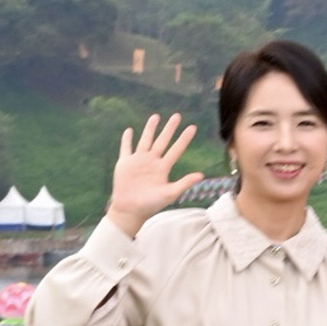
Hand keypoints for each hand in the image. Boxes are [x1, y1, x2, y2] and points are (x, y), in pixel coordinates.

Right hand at [105, 114, 203, 234]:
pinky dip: (127, 139)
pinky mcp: (125, 163)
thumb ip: (184, 183)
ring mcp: (138, 161)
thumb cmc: (151, 204)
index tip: (192, 127)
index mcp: (163, 168)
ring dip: (150, 129)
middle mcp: (152, 162)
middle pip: (162, 141)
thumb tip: (201, 175)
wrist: (131, 209)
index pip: (176, 149)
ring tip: (156, 116)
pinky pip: (126, 148)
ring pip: (145, 140)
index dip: (184, 139)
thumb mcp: (170, 193)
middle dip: (169, 128)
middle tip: (177, 116)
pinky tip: (129, 130)